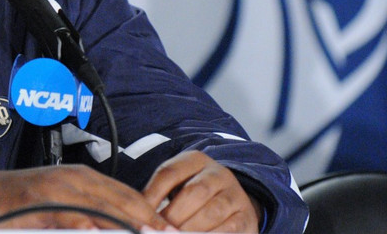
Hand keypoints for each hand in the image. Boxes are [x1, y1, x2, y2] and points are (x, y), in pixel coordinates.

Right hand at [0, 165, 175, 229]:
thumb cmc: (19, 206)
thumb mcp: (60, 206)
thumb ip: (89, 214)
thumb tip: (114, 228)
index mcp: (82, 177)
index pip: (128, 195)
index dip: (153, 215)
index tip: (173, 232)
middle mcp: (74, 178)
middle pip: (123, 200)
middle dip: (150, 221)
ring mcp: (57, 188)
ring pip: (104, 208)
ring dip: (128, 225)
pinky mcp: (40, 201)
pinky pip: (72, 215)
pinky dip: (89, 226)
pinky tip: (99, 232)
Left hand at [142, 151, 261, 231]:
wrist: (232, 202)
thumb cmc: (194, 195)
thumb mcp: (177, 185)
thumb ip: (159, 194)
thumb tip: (139, 212)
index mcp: (195, 160)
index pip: (170, 172)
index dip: (153, 194)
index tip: (141, 212)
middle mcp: (219, 174)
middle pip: (194, 192)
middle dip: (174, 215)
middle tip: (159, 229)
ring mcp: (235, 195)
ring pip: (212, 212)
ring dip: (190, 229)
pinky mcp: (246, 218)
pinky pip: (228, 230)